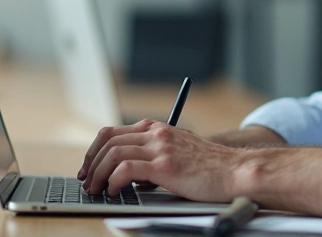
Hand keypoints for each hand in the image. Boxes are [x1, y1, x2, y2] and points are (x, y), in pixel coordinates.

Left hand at [78, 119, 241, 201]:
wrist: (236, 171)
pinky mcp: (165, 165)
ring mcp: (161, 147)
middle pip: (108, 140)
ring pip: (114, 154)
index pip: (114, 132)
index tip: (88, 167)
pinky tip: (114, 192)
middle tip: (86, 181)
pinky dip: (113, 181)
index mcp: (158, 128)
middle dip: (91, 162)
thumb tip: (128, 172)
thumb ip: (155, 154)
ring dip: (98, 174)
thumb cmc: (210, 168)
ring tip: (95, 190)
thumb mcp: (179, 151)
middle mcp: (156, 133)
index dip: (94, 150)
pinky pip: (126, 170)